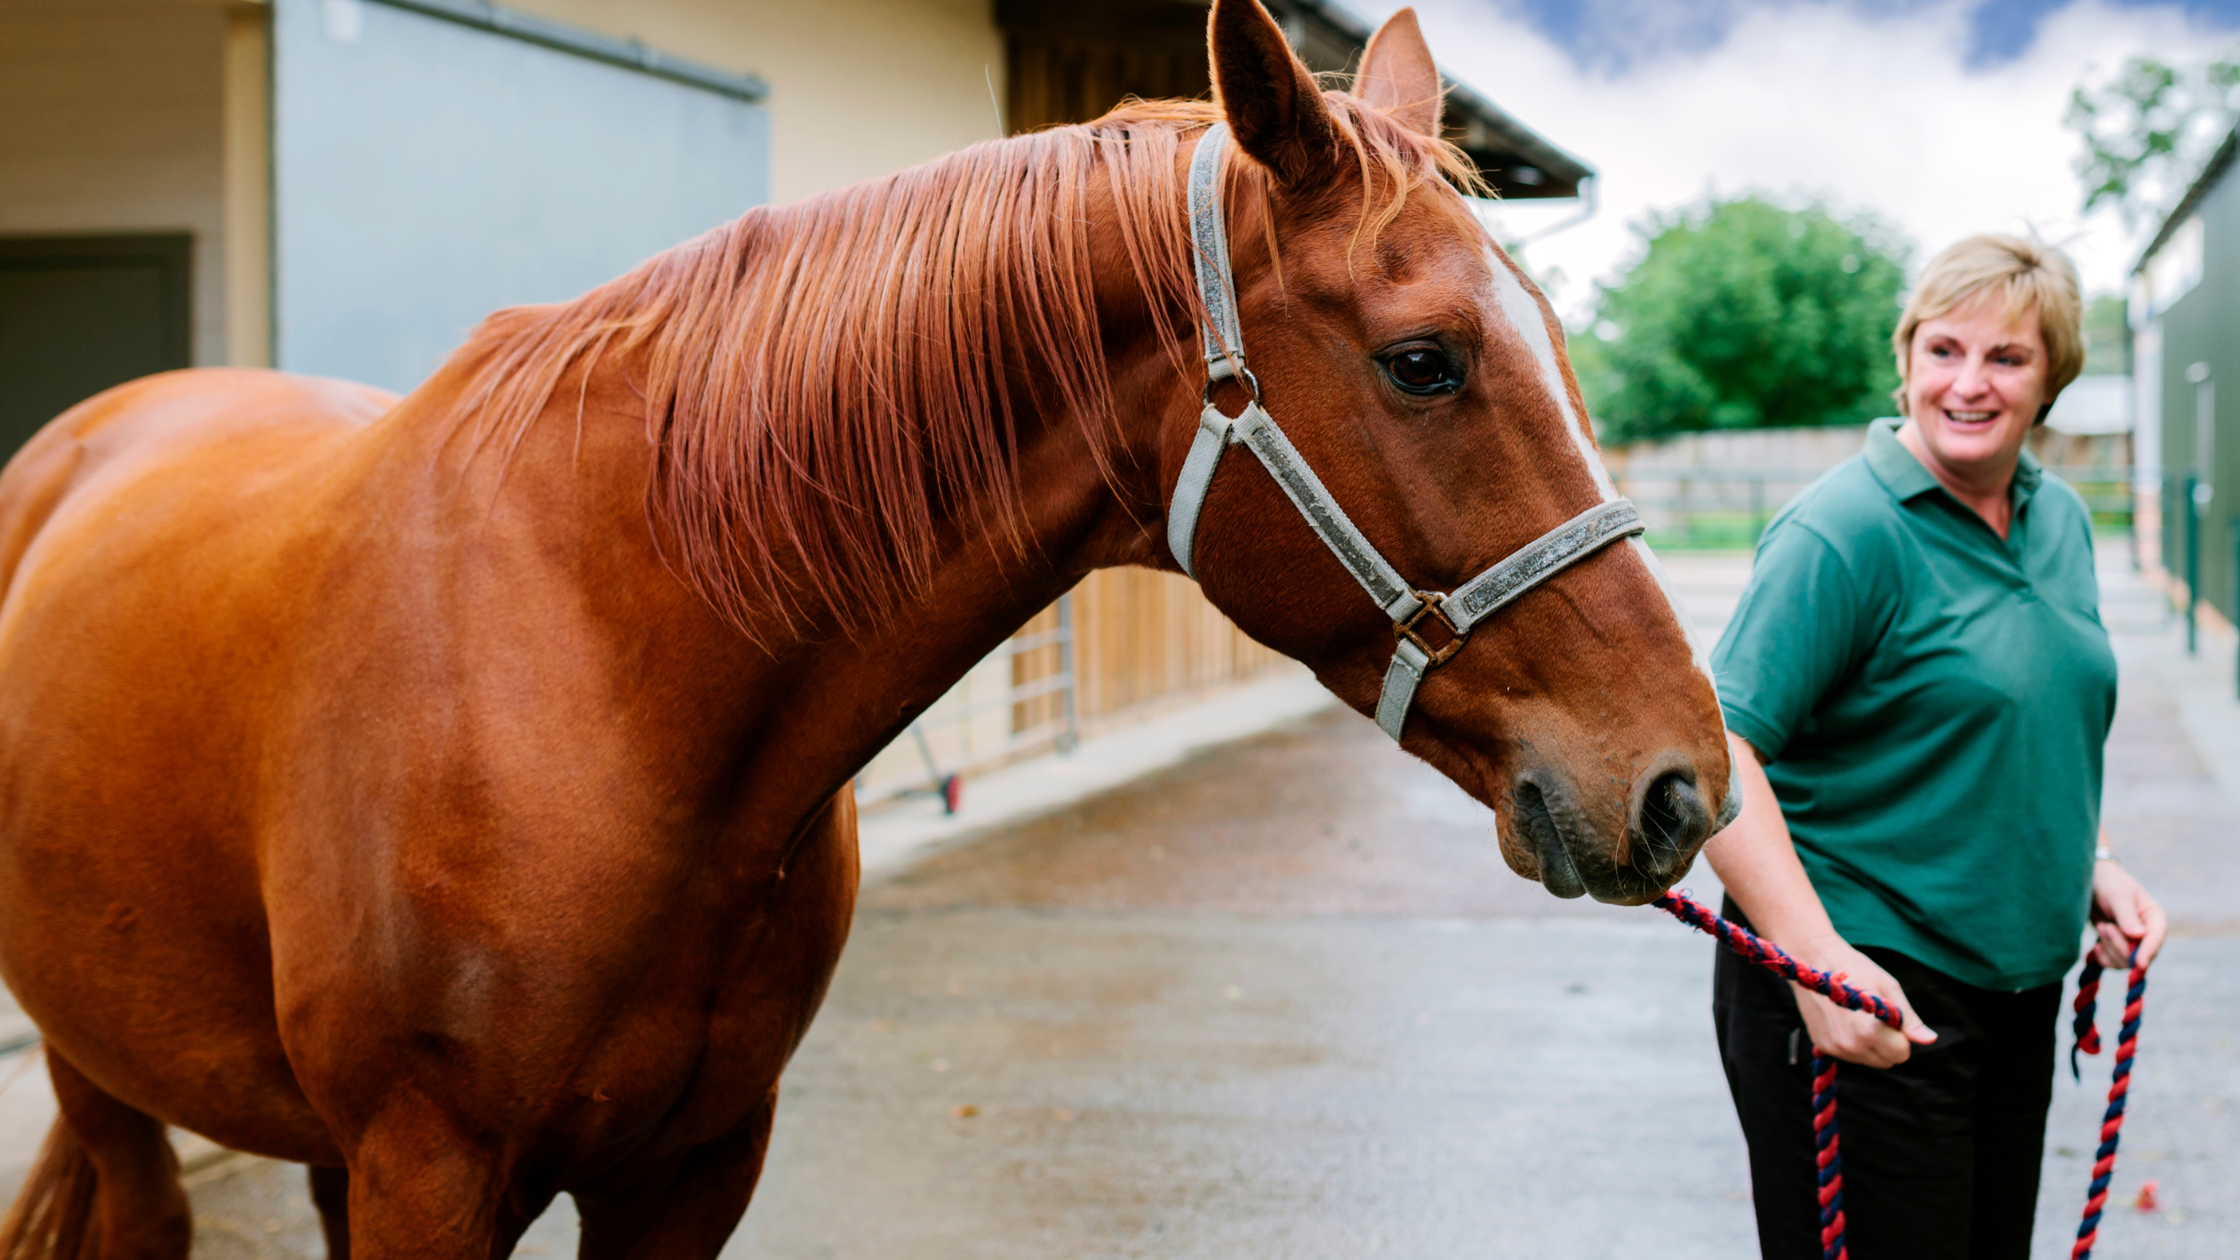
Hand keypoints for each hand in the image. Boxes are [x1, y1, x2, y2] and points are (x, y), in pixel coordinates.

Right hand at [1787, 936, 1936, 1068]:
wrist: (1811, 959)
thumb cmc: (1854, 968)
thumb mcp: (1888, 988)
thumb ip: (1908, 1019)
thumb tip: (1930, 1040)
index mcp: (1870, 1031)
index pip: (1902, 1054)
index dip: (1901, 1036)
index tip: (1890, 1017)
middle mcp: (1850, 1044)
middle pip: (1886, 1061)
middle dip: (1888, 1043)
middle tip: (1876, 1016)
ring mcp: (1834, 1047)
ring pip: (1868, 1059)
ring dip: (1870, 1045)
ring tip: (1859, 1016)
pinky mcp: (1822, 1045)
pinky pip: (1849, 1054)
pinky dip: (1852, 1042)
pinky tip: (1844, 1020)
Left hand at [2090, 859, 2165, 969]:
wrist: (2088, 880)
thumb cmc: (2106, 882)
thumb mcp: (2116, 895)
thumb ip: (2126, 915)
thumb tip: (2139, 936)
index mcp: (2153, 917)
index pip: (2156, 939)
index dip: (2148, 952)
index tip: (2138, 963)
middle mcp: (2146, 932)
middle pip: (2140, 955)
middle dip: (2119, 946)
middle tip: (2104, 926)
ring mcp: (2131, 941)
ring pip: (2125, 961)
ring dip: (2109, 949)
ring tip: (2100, 927)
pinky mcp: (2116, 946)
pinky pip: (2113, 963)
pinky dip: (2103, 959)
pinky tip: (2095, 947)